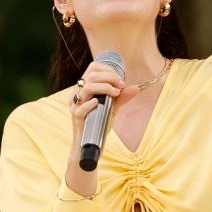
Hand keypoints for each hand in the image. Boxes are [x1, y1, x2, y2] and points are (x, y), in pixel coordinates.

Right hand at [66, 63, 137, 191]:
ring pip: (86, 88)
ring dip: (104, 87)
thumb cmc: (99, 122)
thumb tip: (136, 87)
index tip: (120, 80)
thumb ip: (122, 97)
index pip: (93, 68)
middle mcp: (78, 93)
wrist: (90, 143)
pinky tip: (99, 103)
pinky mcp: (76, 117)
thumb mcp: (113, 108)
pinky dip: (91, 103)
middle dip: (110, 77)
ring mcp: (75, 105)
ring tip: (116, 93)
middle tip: (121, 86)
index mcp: (85, 87)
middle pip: (91, 75)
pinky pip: (80, 108)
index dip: (108, 70)